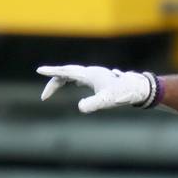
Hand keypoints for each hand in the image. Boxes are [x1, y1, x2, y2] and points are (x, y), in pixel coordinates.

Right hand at [37, 65, 154, 112]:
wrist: (138, 88)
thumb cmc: (123, 94)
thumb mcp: (106, 101)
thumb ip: (93, 104)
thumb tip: (80, 107)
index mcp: (89, 75)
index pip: (66, 72)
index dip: (52, 72)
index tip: (39, 70)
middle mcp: (91, 72)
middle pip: (66, 73)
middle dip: (53, 83)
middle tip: (44, 97)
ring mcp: (95, 74)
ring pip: (73, 74)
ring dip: (61, 81)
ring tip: (50, 93)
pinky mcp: (99, 78)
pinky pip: (80, 77)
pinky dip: (71, 80)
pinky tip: (73, 84)